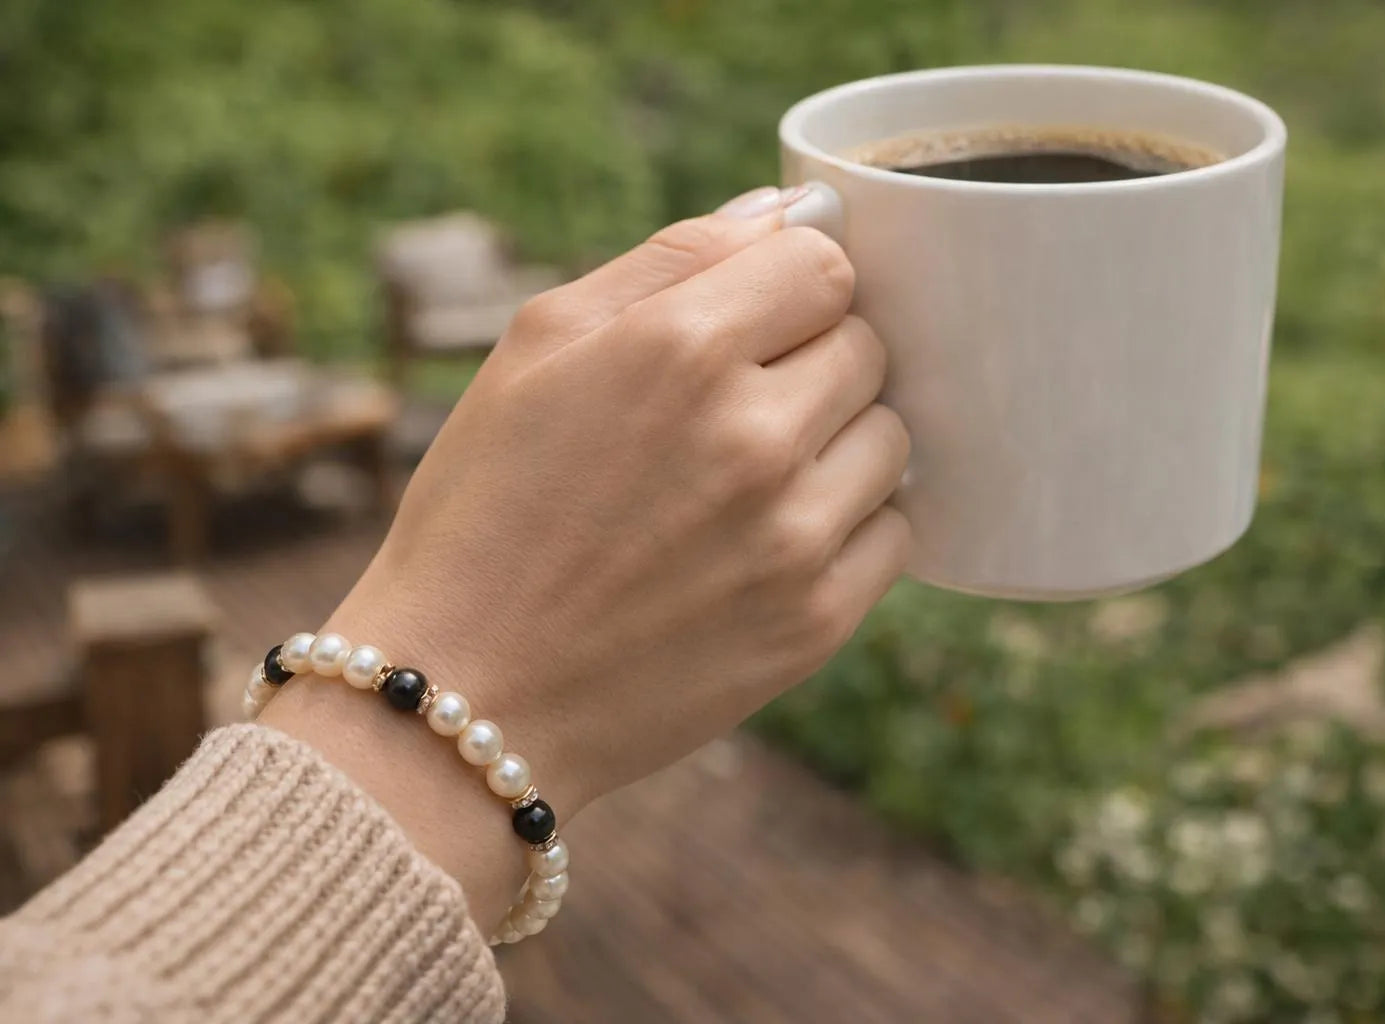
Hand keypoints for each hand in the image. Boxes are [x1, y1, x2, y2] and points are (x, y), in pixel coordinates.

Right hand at [263, 187, 910, 927]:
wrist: (467, 693)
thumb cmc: (486, 506)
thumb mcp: (538, 347)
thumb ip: (671, 259)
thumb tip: (785, 208)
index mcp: (679, 349)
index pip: (825, 263)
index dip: (789, 285)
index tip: (754, 321)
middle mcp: (754, 436)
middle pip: (867, 346)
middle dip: (812, 359)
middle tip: (734, 408)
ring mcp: (793, 536)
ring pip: (893, 437)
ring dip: (839, 441)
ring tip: (750, 479)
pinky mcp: (816, 623)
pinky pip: (895, 534)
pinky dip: (851, 525)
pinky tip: (772, 540)